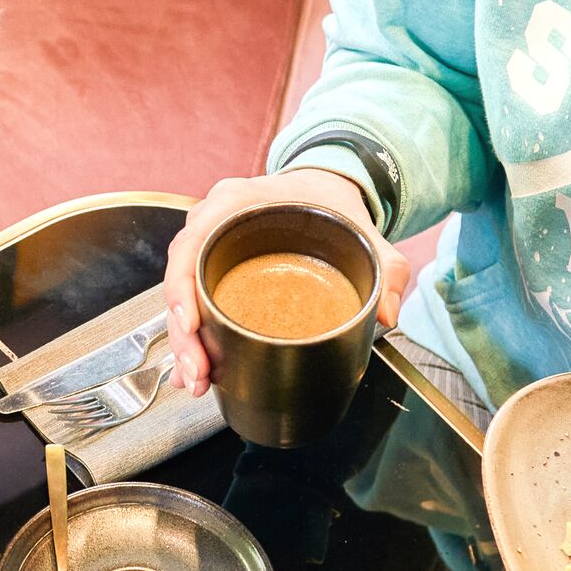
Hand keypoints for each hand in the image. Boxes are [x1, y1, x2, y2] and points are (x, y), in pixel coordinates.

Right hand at [165, 168, 414, 393]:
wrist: (323, 191)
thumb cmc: (330, 204)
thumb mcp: (363, 231)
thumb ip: (386, 267)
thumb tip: (389, 314)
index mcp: (237, 201)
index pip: (193, 241)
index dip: (182, 286)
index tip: (190, 324)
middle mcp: (214, 220)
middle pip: (181, 277)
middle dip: (184, 333)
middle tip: (199, 372)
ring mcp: (211, 244)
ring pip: (183, 295)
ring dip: (185, 341)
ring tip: (197, 379)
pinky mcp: (216, 268)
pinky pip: (194, 302)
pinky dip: (193, 338)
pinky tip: (197, 370)